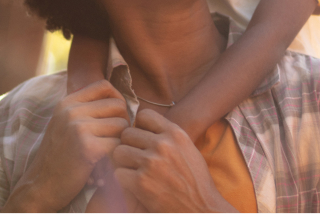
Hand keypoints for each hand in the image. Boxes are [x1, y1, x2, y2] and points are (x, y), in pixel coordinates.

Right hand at [4, 80, 129, 212]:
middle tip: (115, 137)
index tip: (115, 114)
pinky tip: (105, 163)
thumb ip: (86, 108)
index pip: (104, 85)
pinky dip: (116, 155)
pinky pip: (118, 144)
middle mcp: (72, 111)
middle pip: (118, 105)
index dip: (116, 97)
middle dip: (123, 121)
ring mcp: (79, 128)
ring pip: (122, 124)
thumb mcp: (65, 123)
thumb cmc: (59, 156)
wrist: (40, 188)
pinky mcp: (87, 148)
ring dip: (120, 140)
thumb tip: (119, 99)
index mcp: (67, 102)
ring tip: (108, 151)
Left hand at [113, 109, 235, 212]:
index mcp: (175, 132)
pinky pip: (118, 173)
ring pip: (119, 152)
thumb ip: (168, 136)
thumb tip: (145, 128)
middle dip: (129, 145)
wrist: (201, 207)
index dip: (139, 127)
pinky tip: (132, 185)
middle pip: (127, 133)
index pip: (144, 115)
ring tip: (132, 171)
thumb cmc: (195, 179)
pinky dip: (122, 181)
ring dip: (123, 163)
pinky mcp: (141, 182)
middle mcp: (162, 143)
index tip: (141, 138)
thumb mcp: (187, 148)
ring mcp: (151, 162)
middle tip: (135, 159)